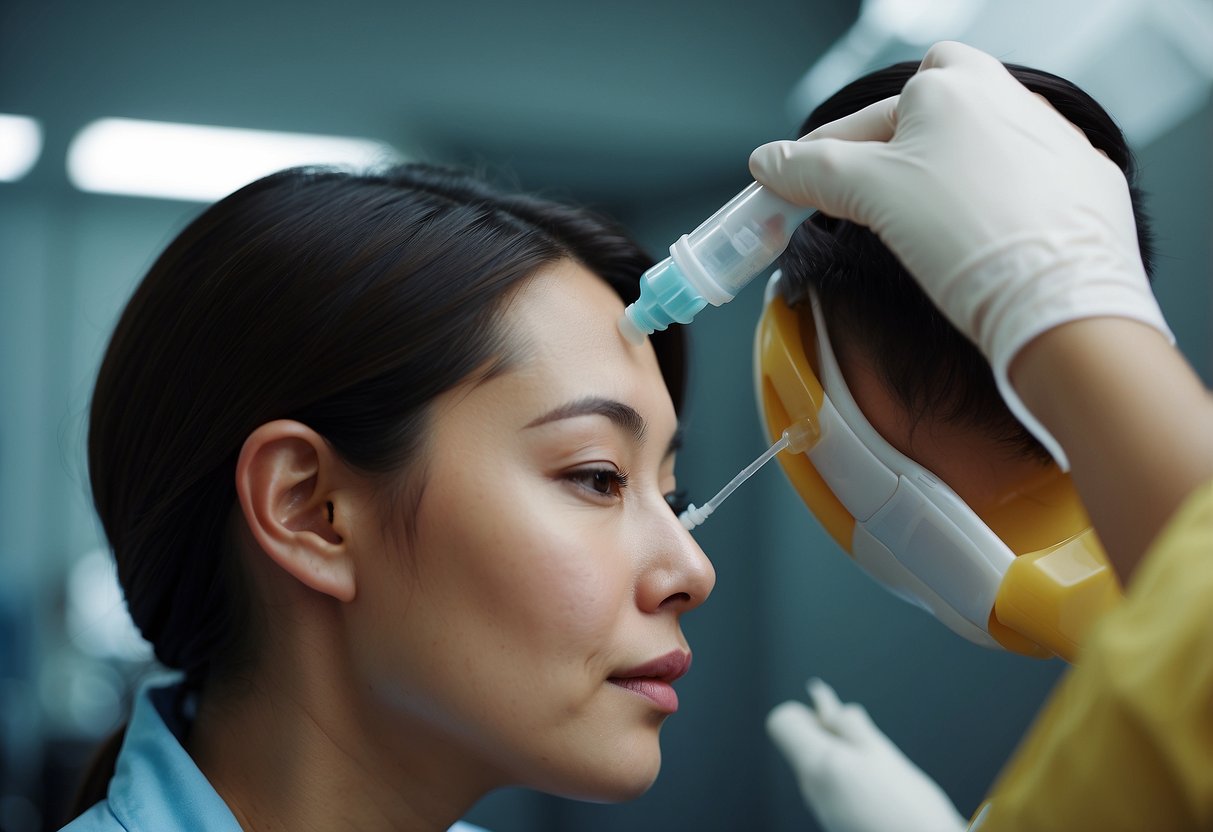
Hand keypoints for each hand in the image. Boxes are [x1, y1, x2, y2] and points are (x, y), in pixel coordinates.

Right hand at [748, 41, 1171, 468]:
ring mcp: (1052, 138)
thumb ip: (810, 170)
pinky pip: (1019, 181)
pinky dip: (992, 204)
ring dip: (942, 178)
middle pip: (924, 116)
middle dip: (892, 150)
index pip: (862, 119)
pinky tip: (980, 241)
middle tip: (871, 199)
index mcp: (952, 84)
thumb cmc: (971, 239)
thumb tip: (769, 163)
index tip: (795, 187)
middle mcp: (1008, 97)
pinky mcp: (1082, 182)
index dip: (819, 159)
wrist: (1060, 303)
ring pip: (973, 146)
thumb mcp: (868, 194)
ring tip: (928, 229)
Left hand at [767, 678, 966, 831]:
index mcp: (817, 764)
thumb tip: (822, 700)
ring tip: (877, 766)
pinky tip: (876, 785)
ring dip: (842, 753)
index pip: (782, 722)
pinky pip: (829, 785)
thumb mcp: (883, 754)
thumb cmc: (910, 807)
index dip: (808, 712)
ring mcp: (821, 807)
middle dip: (829, 732)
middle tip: (865, 739)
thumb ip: (850, 725)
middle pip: (802, 742)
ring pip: (818, 763)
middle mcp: (810, 787)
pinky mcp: (835, 820)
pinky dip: (847, 775)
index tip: (838, 720)